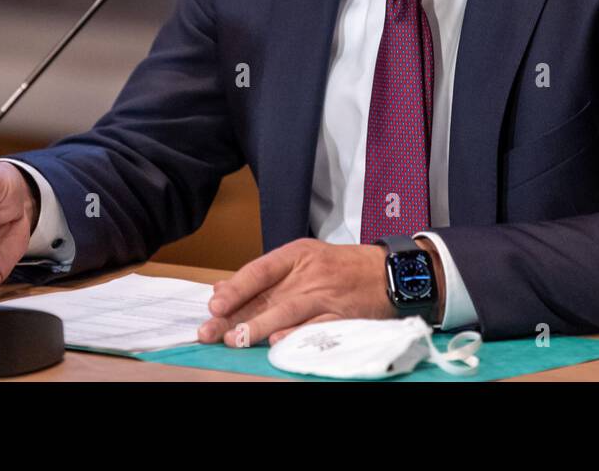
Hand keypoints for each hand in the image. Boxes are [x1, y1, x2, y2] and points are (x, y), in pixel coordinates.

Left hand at [197, 239, 397, 346]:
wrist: (388, 272)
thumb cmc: (342, 268)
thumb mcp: (303, 261)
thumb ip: (264, 276)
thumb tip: (222, 290)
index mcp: (298, 255)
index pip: (259, 270)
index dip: (236, 288)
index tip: (213, 305)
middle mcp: (310, 273)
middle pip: (267, 295)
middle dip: (236, 316)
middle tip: (211, 332)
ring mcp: (326, 294)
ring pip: (287, 310)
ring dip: (259, 327)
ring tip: (235, 340)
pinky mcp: (342, 314)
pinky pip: (316, 326)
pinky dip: (296, 334)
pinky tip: (276, 343)